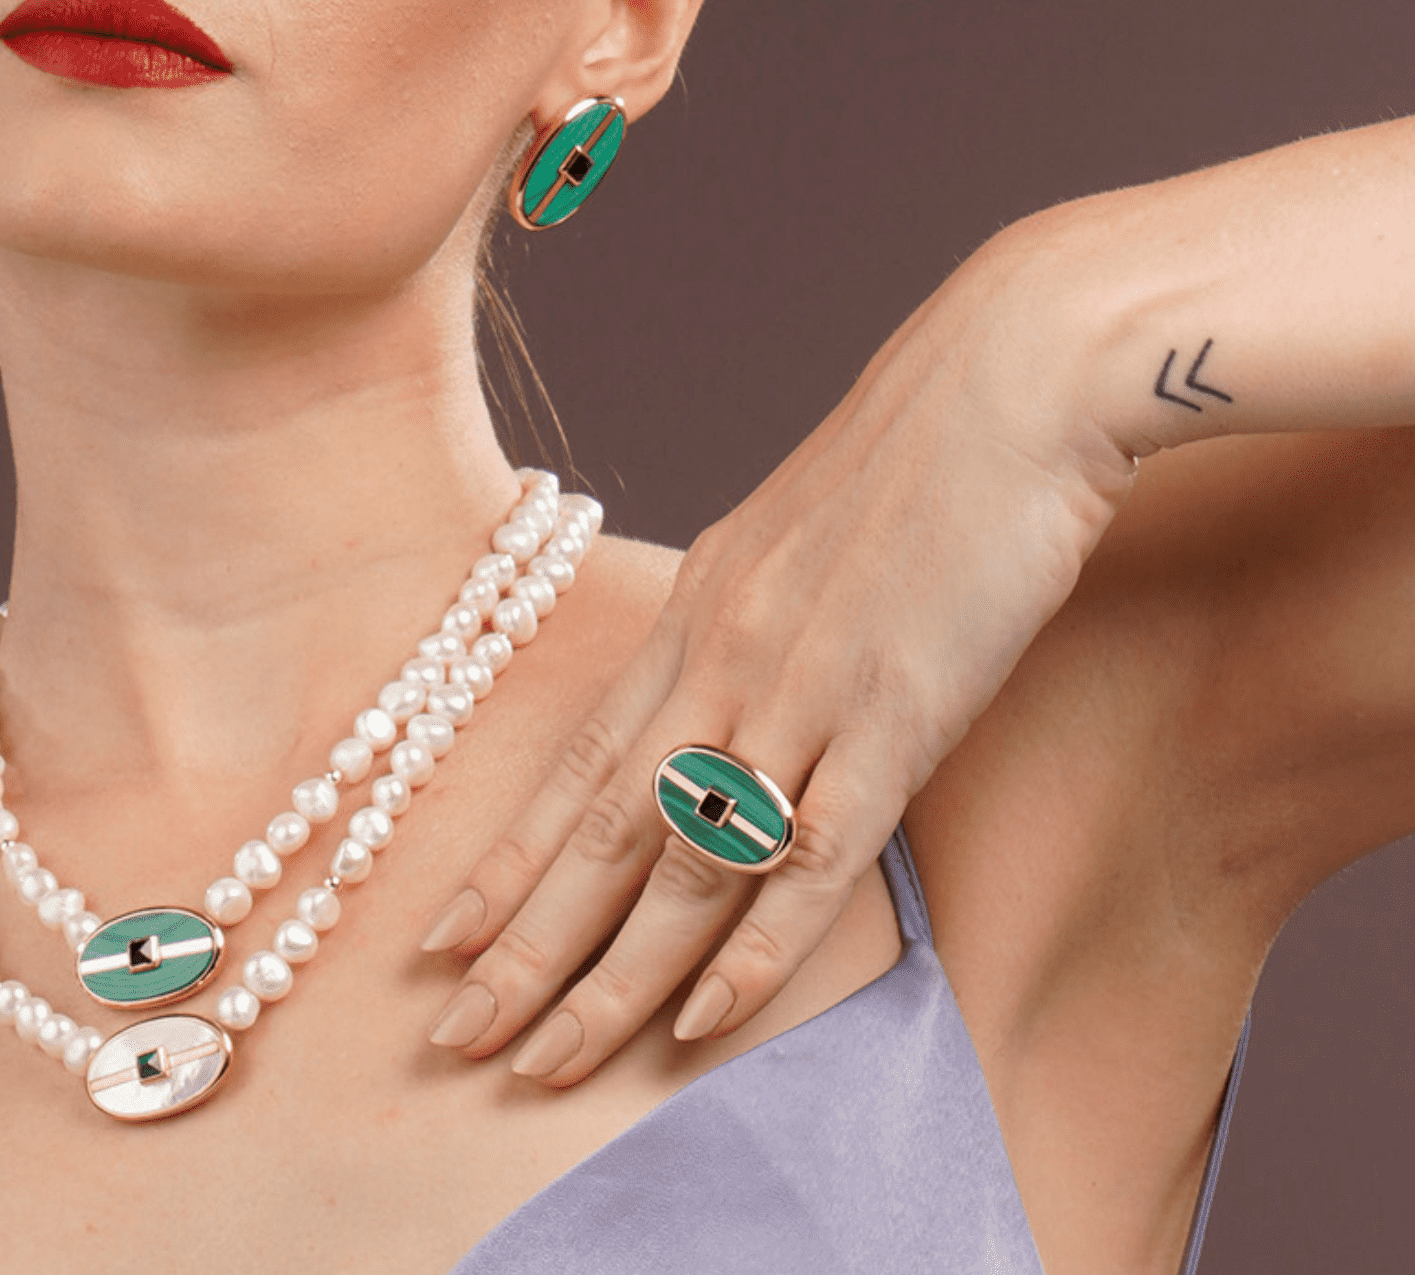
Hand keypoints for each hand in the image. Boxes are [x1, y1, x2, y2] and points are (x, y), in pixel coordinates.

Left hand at [420, 219, 1138, 1082]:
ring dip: (611, 974)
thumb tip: (721, 695)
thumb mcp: (793, 539)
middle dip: (523, 945)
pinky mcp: (895, 710)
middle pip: (602, 830)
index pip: (575, 762)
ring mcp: (800, 686)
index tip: (439, 937)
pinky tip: (704, 1020)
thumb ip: (748, 624)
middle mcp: (721, 655)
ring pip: (684, 860)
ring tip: (546, 1064)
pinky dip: (755, 945)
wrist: (1008, 383)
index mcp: (693, 610)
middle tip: (453, 1039)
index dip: (506, 858)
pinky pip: (809, 852)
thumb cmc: (912, 459)